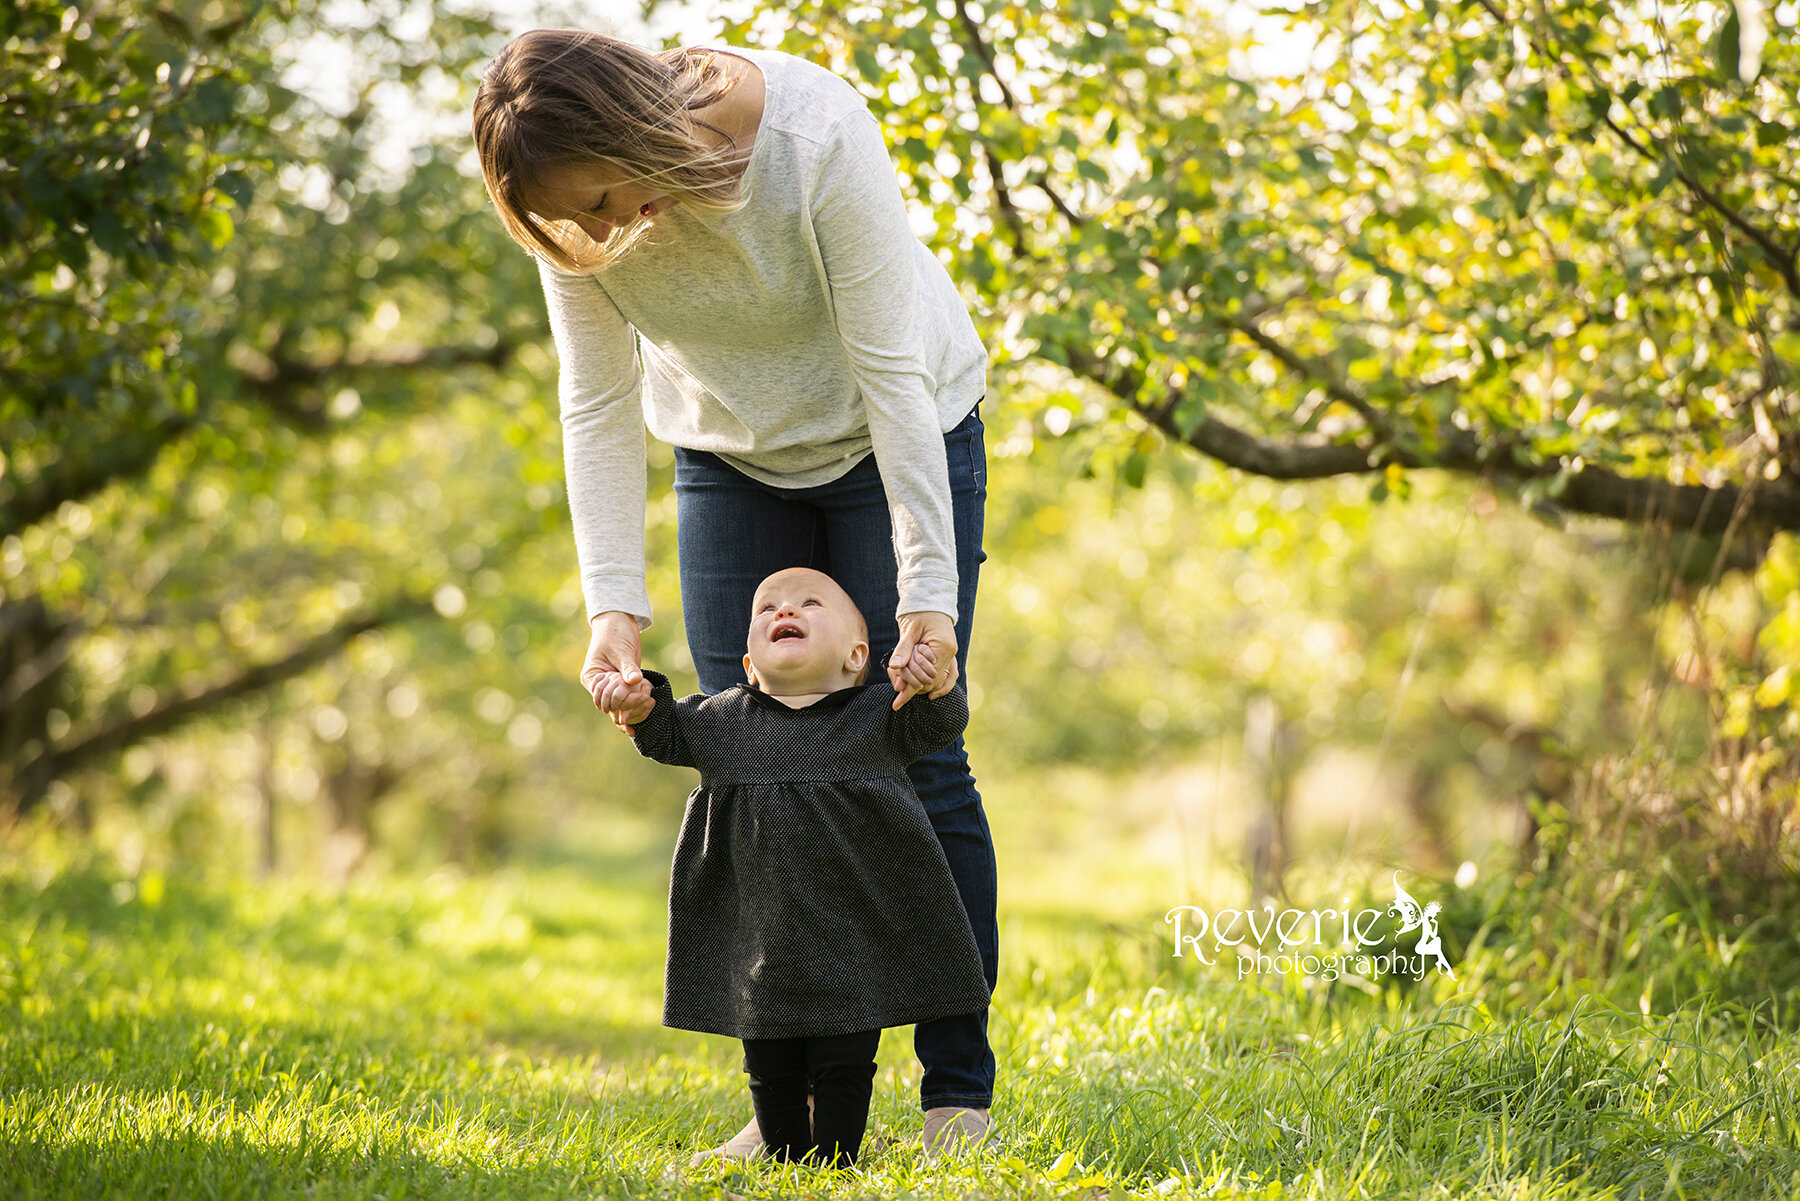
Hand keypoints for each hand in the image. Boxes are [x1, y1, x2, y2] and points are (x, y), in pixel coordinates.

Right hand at [583, 611, 653, 734]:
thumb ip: (628, 667)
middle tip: (648, 697)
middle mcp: (600, 685)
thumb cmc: (615, 633)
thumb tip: (635, 680)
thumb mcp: (621, 650)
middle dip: (630, 703)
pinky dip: (639, 698)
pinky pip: (630, 698)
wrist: (619, 621)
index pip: (605, 699)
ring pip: (622, 705)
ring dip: (636, 703)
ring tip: (650, 698)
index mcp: (592, 678)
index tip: (641, 694)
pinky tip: (649, 696)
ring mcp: (612, 685)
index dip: (622, 699)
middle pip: (613, 706)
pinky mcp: (624, 683)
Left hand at [888, 610, 957, 710]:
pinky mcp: (948, 652)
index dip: (911, 685)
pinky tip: (933, 695)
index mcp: (942, 647)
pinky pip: (950, 674)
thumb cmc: (919, 611)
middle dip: (913, 684)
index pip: (926, 675)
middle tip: (896, 687)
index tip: (897, 698)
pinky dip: (943, 685)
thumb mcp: (909, 629)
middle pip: (932, 680)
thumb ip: (903, 648)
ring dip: (922, 684)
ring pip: (939, 680)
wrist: (931, 597)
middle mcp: (950, 652)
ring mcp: (951, 653)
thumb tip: (895, 666)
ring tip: (903, 692)